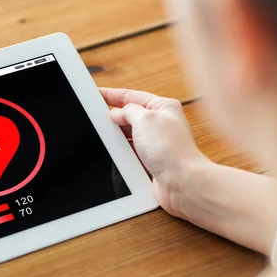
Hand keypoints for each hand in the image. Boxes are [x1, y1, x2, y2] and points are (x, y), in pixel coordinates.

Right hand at [100, 88, 210, 216]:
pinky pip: (131, 154)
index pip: (133, 96)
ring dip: (118, 138)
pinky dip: (123, 154)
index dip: (113, 95)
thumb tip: (116, 113)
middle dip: (114, 117)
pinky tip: (115, 154)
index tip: (97, 94)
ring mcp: (156, 145)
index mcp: (163, 107)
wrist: (181, 182)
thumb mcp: (145, 119)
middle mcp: (161, 124)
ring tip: (104, 137)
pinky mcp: (152, 162)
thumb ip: (128, 111)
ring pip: (129, 137)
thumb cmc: (171, 149)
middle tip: (96, 117)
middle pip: (130, 116)